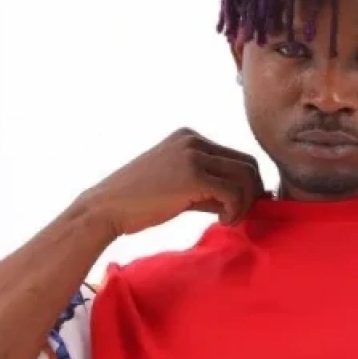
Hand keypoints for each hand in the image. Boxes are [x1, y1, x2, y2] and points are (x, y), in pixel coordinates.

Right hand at [83, 129, 265, 237]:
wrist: (106, 208)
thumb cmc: (138, 203)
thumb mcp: (178, 186)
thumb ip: (209, 187)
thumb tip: (248, 199)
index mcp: (190, 137)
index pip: (238, 156)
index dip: (247, 185)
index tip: (239, 207)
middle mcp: (193, 140)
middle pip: (248, 164)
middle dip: (252, 193)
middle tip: (239, 216)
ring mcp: (193, 155)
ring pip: (246, 177)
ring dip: (245, 204)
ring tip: (229, 219)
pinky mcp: (192, 175)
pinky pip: (233, 192)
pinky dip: (235, 210)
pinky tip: (221, 221)